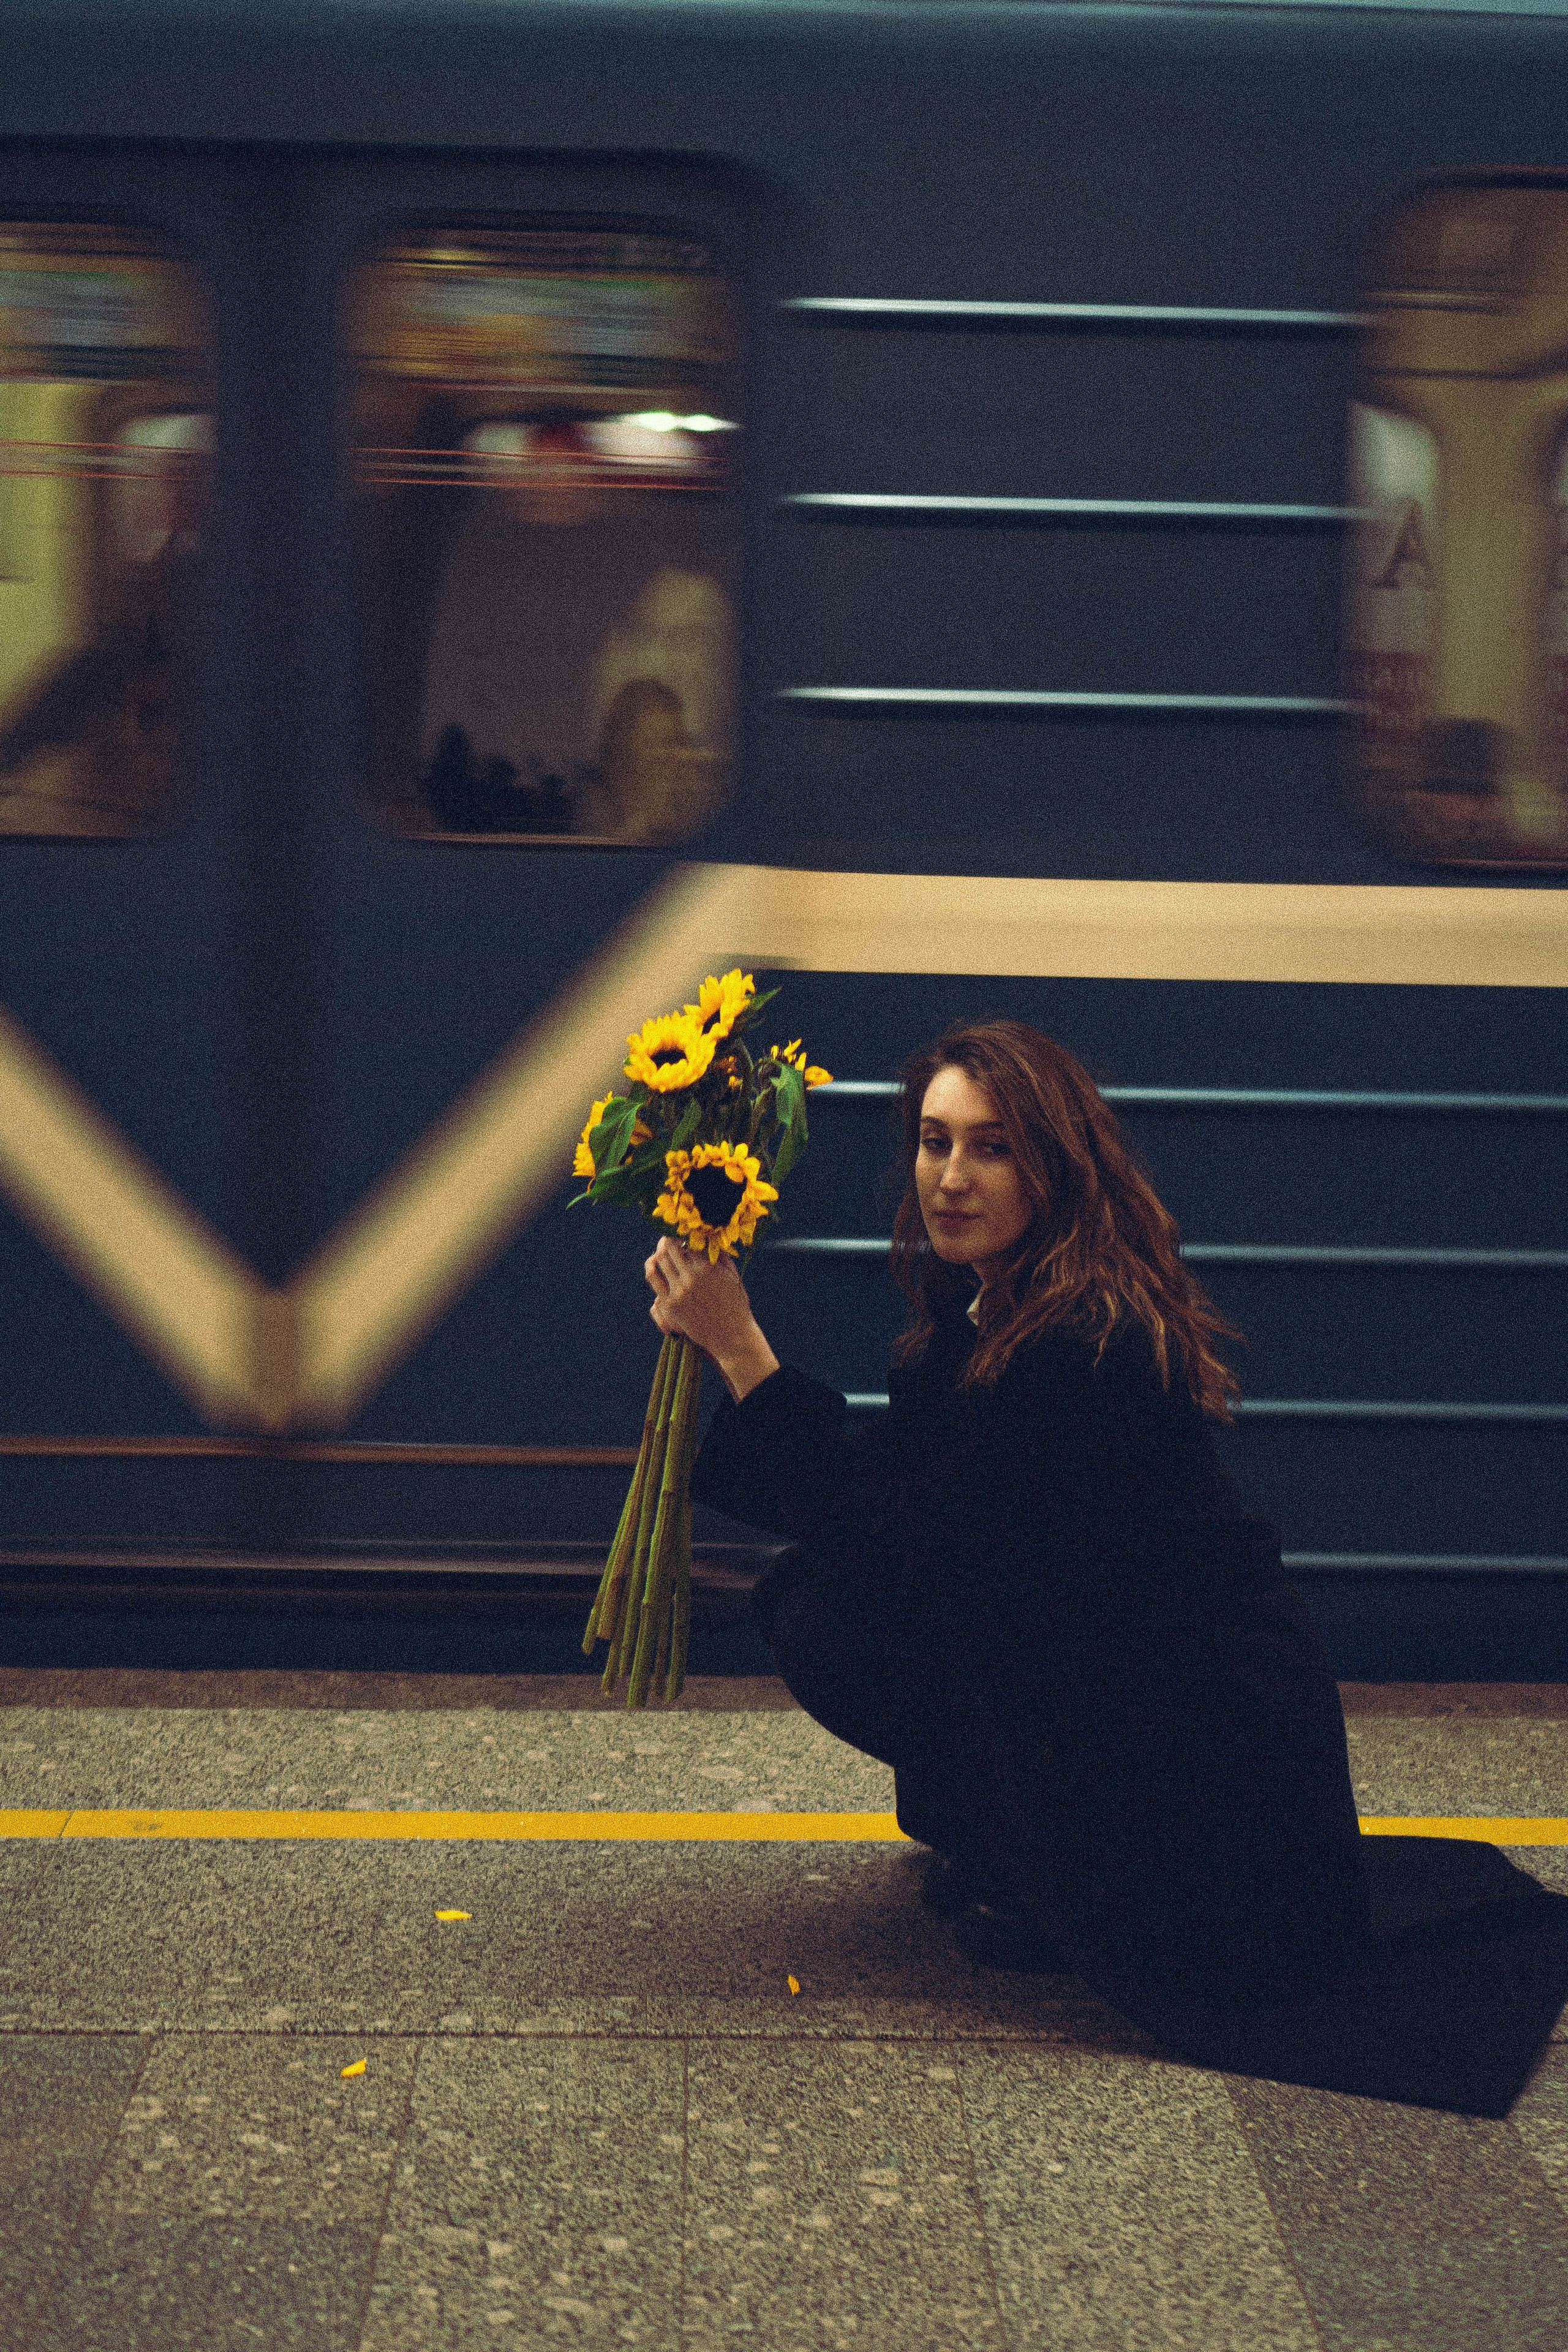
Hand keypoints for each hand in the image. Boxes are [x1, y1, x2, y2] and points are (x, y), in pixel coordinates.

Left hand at [644, 1236, 779, 1402]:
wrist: (731, 1335)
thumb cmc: (735, 1304)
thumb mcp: (732, 1276)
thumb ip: (720, 1256)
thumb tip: (707, 1238)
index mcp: (707, 1267)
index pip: (687, 1241)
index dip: (684, 1234)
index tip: (683, 1232)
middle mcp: (691, 1277)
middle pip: (669, 1248)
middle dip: (667, 1239)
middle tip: (668, 1236)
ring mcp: (678, 1292)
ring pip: (659, 1261)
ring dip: (659, 1251)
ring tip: (662, 1248)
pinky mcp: (670, 1305)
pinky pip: (654, 1279)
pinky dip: (652, 1267)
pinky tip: (654, 1263)